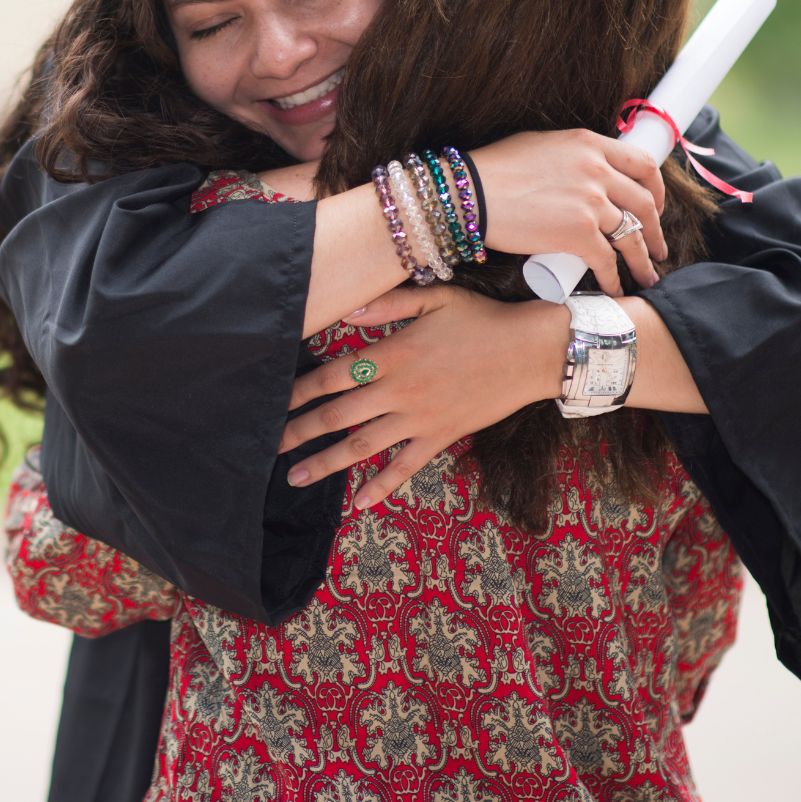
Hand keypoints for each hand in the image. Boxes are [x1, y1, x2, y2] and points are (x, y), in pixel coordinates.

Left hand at [279, 282, 568, 509]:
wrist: (532, 350)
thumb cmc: (482, 319)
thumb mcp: (436, 298)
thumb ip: (388, 305)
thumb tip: (347, 312)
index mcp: (392, 354)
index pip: (332, 376)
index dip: (298, 391)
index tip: (272, 402)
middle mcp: (400, 390)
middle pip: (338, 415)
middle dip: (299, 432)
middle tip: (268, 447)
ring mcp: (420, 418)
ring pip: (363, 446)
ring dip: (327, 463)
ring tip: (296, 478)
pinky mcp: (440, 436)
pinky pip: (405, 467)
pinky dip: (382, 487)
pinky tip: (359, 503)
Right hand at [471, 129, 665, 295]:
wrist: (469, 194)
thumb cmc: (494, 170)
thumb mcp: (541, 145)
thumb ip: (572, 156)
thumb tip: (585, 171)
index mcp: (590, 144)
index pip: (643, 164)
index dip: (655, 190)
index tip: (654, 207)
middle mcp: (597, 170)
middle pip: (644, 204)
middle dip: (655, 231)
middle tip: (657, 248)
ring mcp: (590, 203)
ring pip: (632, 237)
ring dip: (643, 261)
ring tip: (646, 276)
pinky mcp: (578, 235)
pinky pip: (608, 261)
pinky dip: (615, 279)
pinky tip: (615, 288)